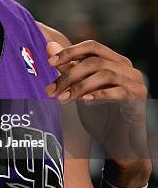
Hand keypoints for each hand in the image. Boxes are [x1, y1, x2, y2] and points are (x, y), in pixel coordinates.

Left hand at [45, 40, 150, 170]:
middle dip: (69, 75)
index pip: (92, 46)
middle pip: (95, 61)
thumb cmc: (100, 113)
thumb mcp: (79, 89)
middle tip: (51, 90)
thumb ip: (67, 68)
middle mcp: (127, 67)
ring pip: (104, 74)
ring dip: (79, 86)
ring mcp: (135, 82)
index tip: (49, 63)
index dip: (70, 51)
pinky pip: (118, 91)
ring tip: (62, 99)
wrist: (119, 142)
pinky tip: (84, 100)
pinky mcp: (138, 98)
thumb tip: (49, 46)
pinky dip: (99, 94)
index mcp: (114, 60)